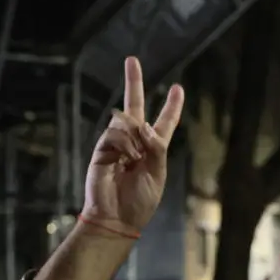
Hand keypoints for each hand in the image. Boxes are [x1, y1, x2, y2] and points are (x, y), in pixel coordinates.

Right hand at [81, 56, 184, 235]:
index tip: (177, 88)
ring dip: (135, 138)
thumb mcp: (158, 174)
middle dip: (133, 82)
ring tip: (133, 161)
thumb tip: (141, 123)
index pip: (164, 122)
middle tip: (132, 60)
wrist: (116, 219)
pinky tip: (125, 160)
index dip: (171, 106)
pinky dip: (124, 145)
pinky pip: (115, 133)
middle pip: (135, 106)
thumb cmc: (140, 202)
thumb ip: (156, 147)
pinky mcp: (101, 150)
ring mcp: (116, 145)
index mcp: (153, 149)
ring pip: (126, 122)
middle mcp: (135, 143)